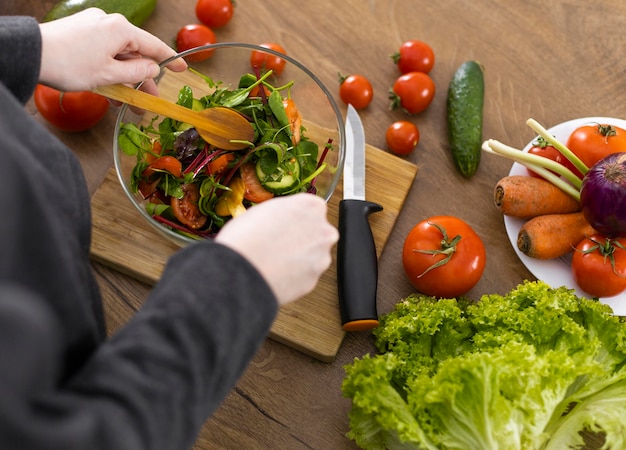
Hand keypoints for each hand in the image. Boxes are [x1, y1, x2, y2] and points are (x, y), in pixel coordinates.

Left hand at [38, 8, 186, 92]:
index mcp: (121, 29)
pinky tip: (110, 89)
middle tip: (148, 100)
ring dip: (125, 78)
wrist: (32, 54)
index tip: (182, 68)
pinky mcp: (80, 31)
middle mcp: (109, 23)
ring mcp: (93, 25)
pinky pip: (104, 51)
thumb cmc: (70, 65)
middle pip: (135, 52)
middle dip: (142, 78)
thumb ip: (136, 73)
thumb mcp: (110, 75)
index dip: (170, 59)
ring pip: (118, 54)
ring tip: (127, 102)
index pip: (153, 45)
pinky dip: (110, 69)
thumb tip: (152, 69)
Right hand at [215, 194, 338, 305]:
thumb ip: (284, 211)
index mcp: (313, 206)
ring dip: (299, 258)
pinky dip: (294, 275)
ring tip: (274, 260)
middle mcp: (324, 231)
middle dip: (301, 238)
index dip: (293, 217)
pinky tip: (276, 272)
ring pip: (313, 255)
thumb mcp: (264, 208)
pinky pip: (305, 274)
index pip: (310, 208)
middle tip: (278, 243)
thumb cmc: (246, 237)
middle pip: (316, 232)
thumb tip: (283, 218)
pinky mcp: (315, 279)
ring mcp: (322, 257)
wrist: (242, 271)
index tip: (284, 223)